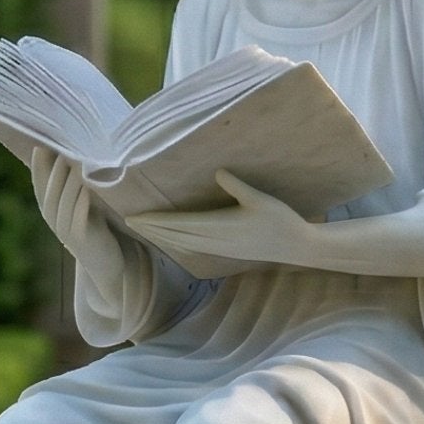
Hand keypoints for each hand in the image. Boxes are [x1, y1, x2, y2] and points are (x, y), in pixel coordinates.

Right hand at [31, 149, 126, 299]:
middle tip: (59, 148)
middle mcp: (54, 220)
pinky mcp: (82, 238)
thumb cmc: (94, 227)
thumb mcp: (80, 203)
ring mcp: (66, 231)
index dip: (38, 167)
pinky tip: (86, 189)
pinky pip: (78, 218)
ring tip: (72, 162)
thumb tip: (72, 152)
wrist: (105, 264)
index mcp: (51, 210)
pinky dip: (81, 203)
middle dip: (53, 170)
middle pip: (49, 192)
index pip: (39, 185)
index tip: (40, 145)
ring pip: (62, 203)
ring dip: (67, 182)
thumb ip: (73, 184)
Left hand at [127, 171, 314, 271]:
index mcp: (220, 226)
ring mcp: (219, 248)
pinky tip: (169, 240)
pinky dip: (176, 242)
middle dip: (151, 229)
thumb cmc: (281, 220)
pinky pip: (193, 248)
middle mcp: (215, 240)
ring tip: (142, 229)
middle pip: (175, 236)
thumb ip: (238, 186)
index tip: (135, 217)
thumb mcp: (260, 199)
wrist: (295, 247)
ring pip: (181, 243)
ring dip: (161, 236)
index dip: (155, 221)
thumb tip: (218, 171)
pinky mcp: (224, 251)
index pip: (179, 224)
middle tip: (128, 221)